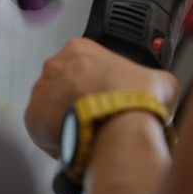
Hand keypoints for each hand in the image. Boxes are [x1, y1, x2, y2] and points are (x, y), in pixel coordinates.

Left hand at [24, 37, 178, 157]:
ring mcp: (41, 90)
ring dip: (66, 120)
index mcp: (80, 48)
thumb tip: (158, 90)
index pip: (82, 65)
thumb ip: (152, 79)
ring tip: (88, 135)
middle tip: (96, 118)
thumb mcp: (159, 79)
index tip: (104, 99)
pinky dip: (57, 141)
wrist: (122, 124)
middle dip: (76, 101)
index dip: (94, 85)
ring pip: (51, 108)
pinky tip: (78, 145)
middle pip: (63, 85)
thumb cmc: (136, 100)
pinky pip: (43, 131)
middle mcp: (55, 64)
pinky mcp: (33, 117)